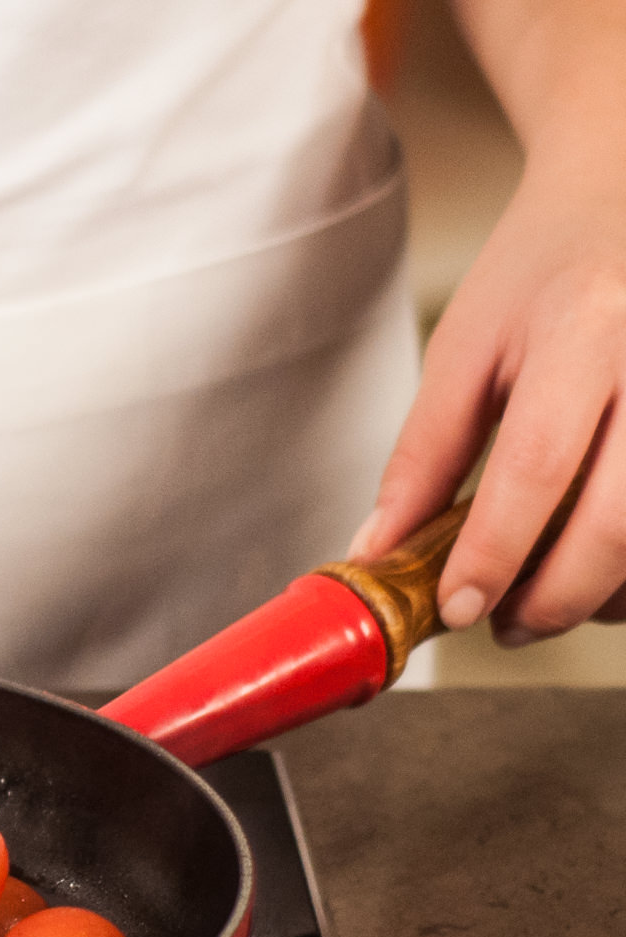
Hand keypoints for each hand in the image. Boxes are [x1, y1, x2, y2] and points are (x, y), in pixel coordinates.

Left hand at [349, 158, 625, 645]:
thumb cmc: (545, 269)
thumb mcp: (464, 348)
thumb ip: (424, 456)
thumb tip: (379, 553)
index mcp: (584, 326)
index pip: (538, 467)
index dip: (496, 553)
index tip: (459, 606)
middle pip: (623, 518)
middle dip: (557, 594)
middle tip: (505, 624)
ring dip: (611, 591)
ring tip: (552, 601)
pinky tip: (609, 570)